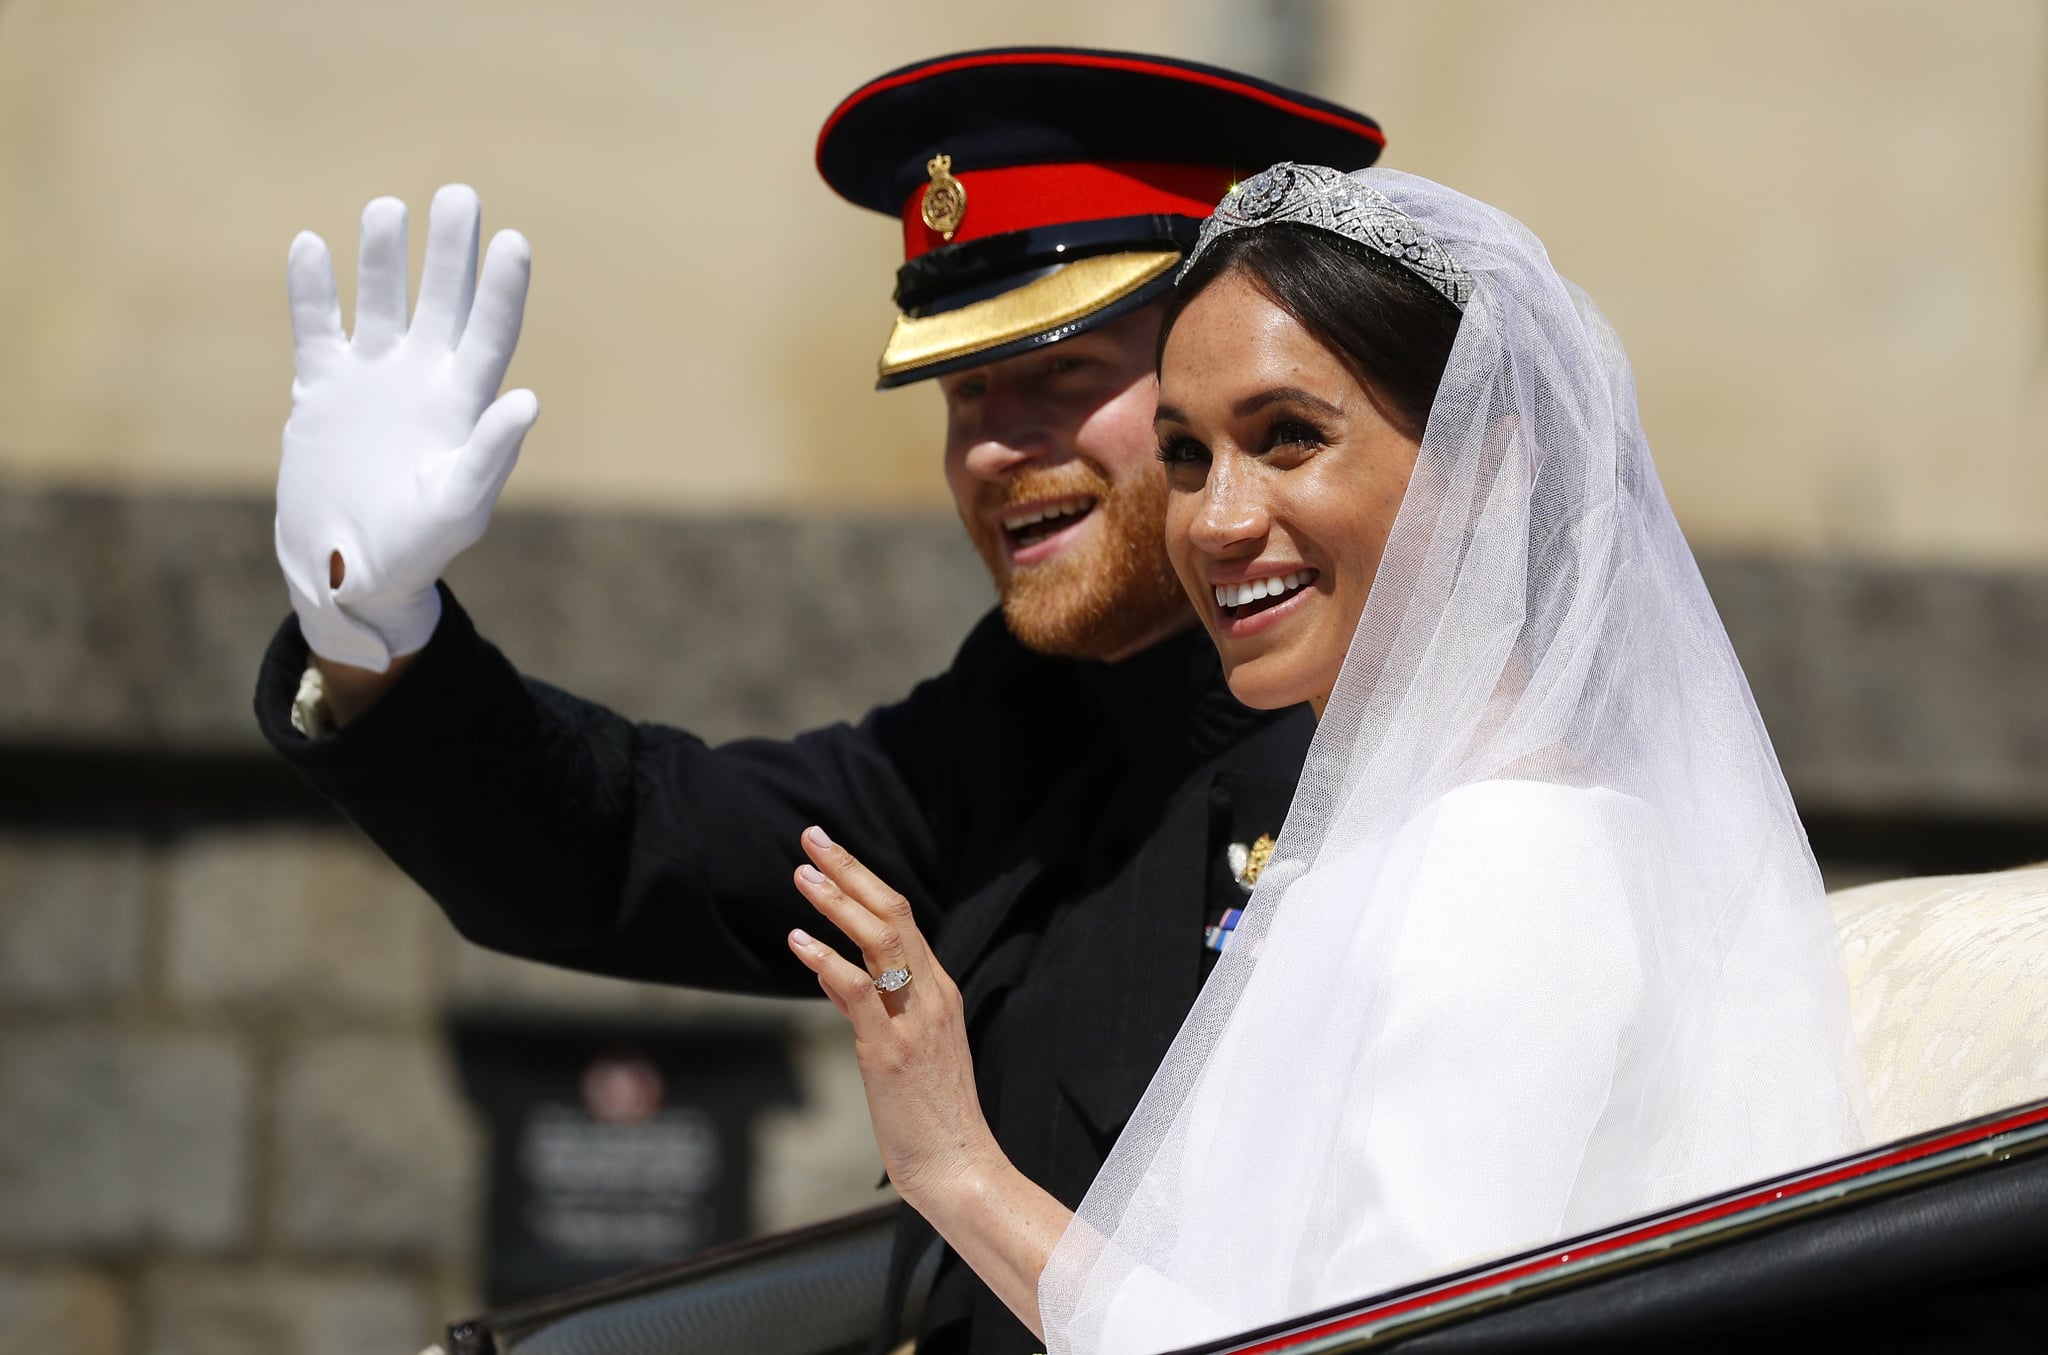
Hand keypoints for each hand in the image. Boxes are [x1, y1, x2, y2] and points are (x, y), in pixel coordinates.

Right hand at [276, 184, 537, 671]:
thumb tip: (527, 400)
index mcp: (464, 406)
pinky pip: (318, 329)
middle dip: (450, 252)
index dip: (501, 289)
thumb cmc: (415, 548)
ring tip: (388, 209)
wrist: (348, 570)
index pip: (489, 334)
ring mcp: (372, 380)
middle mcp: (422, 380)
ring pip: (381, 302)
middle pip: (442, 301)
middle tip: (459, 195)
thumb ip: (490, 456)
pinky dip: (314, 290)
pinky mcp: (321, 388)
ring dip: (384, 258)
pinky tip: (312, 247)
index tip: (513, 241)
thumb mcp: (456, 507)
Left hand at [787, 826, 1001, 1206]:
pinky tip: (799, 942)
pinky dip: (827, 960)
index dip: (865, 879)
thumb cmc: (931, 1114)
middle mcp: (931, 994)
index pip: (903, 918)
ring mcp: (914, 1019)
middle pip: (893, 913)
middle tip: (813, 838)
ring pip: (880, 940)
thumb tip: (831, 970)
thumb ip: (870, 1005)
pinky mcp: (891, 1049)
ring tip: (803, 876)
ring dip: (837, 903)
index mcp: (940, 990)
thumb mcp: (904, 1049)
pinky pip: (858, 990)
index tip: (831, 853)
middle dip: (850, 871)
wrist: (960, 1166)